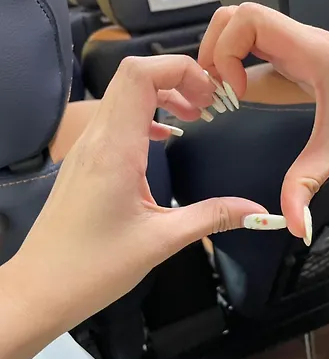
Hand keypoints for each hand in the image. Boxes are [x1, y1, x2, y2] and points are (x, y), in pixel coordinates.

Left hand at [3, 55, 266, 343]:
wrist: (40, 288)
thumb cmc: (95, 267)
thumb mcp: (162, 240)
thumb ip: (213, 217)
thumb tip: (258, 212)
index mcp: (115, 149)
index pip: (140, 75)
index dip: (179, 70)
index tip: (210, 98)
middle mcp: (96, 139)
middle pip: (133, 76)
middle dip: (177, 79)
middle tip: (208, 107)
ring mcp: (86, 147)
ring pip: (123, 95)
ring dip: (162, 95)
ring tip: (193, 117)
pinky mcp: (85, 160)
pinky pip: (116, 119)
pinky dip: (146, 115)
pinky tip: (164, 137)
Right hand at [199, 3, 328, 237]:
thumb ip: (308, 185)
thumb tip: (293, 226)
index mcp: (306, 50)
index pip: (247, 19)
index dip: (227, 52)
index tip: (236, 93)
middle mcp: (294, 41)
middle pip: (232, 19)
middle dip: (214, 54)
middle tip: (217, 93)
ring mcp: (289, 47)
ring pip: (236, 31)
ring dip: (219, 61)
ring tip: (221, 97)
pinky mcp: (288, 59)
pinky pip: (249, 52)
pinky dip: (232, 70)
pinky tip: (235, 99)